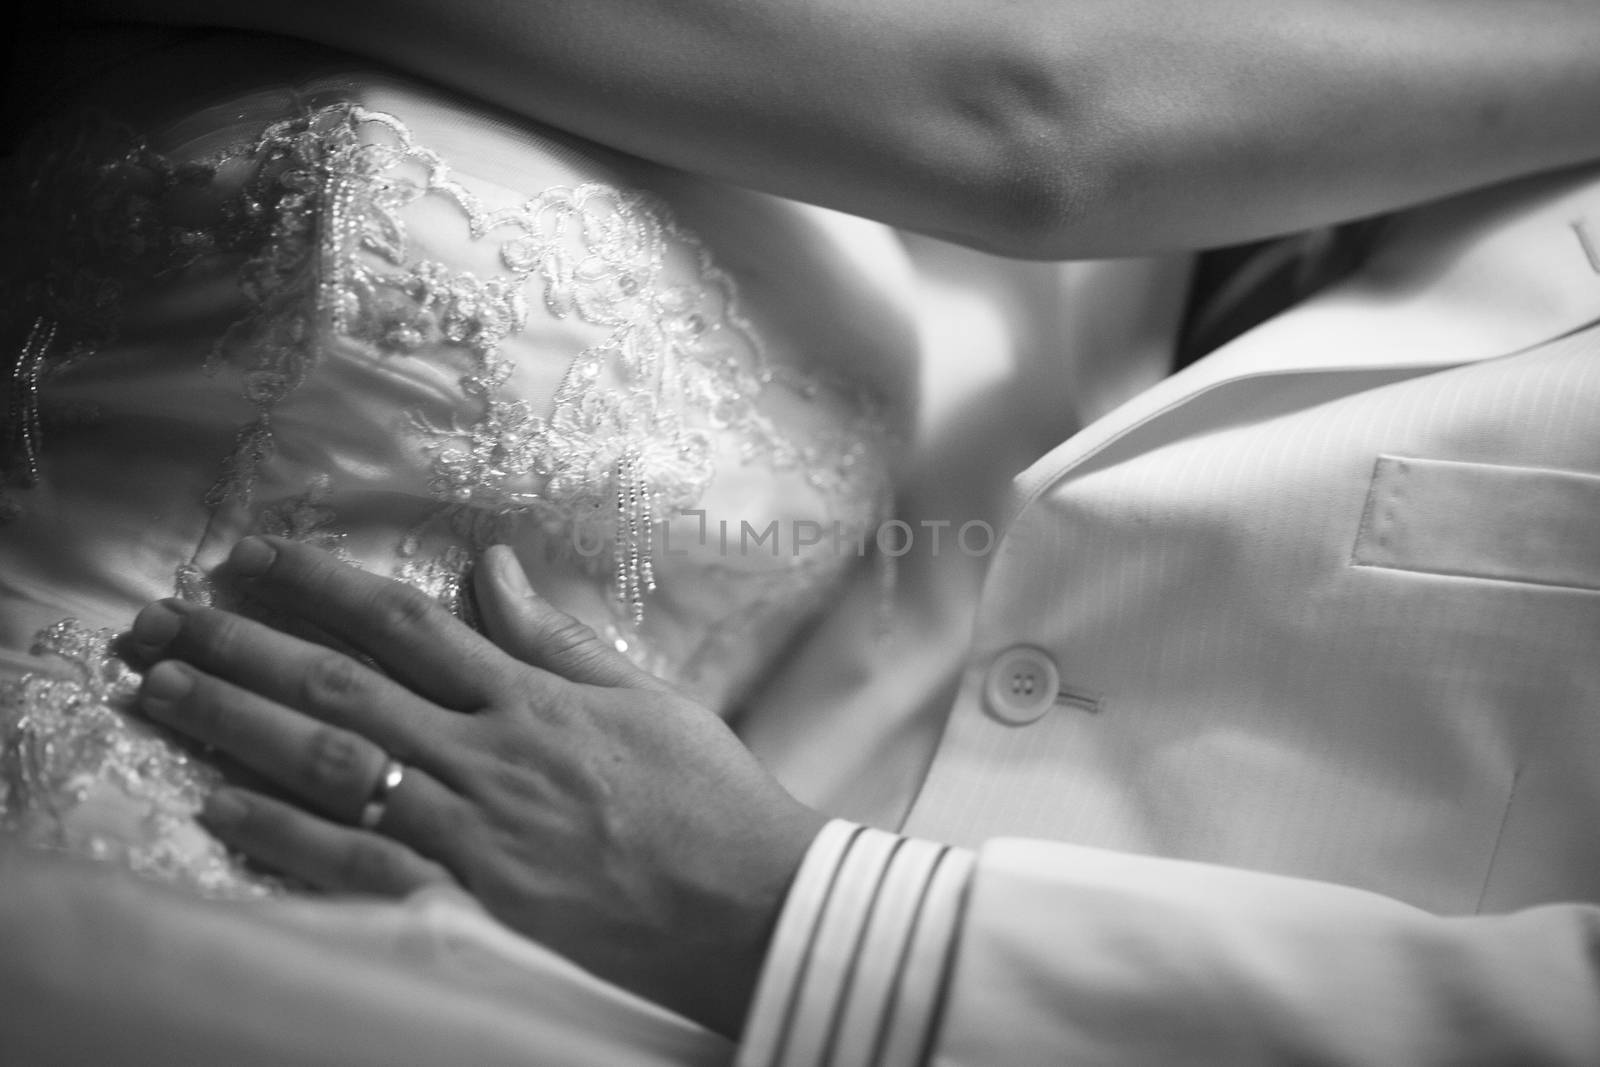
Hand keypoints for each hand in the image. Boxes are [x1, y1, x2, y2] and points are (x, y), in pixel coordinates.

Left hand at [125, 537, 826, 1036]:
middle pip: (342, 686)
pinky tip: (219, 808)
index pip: (404, 621)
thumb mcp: (646, 697)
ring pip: (334, 764)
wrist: (754, 906)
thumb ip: (556, 636)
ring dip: (238, 724)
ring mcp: (476, 829)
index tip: (249, 558)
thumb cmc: (710, 800)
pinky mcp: (474, 901)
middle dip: (241, 645)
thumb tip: (489, 563)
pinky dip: (286, 837)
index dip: (317, 584)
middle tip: (159, 620)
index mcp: (533, 696)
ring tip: (161, 692)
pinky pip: (363, 863)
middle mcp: (491, 752)